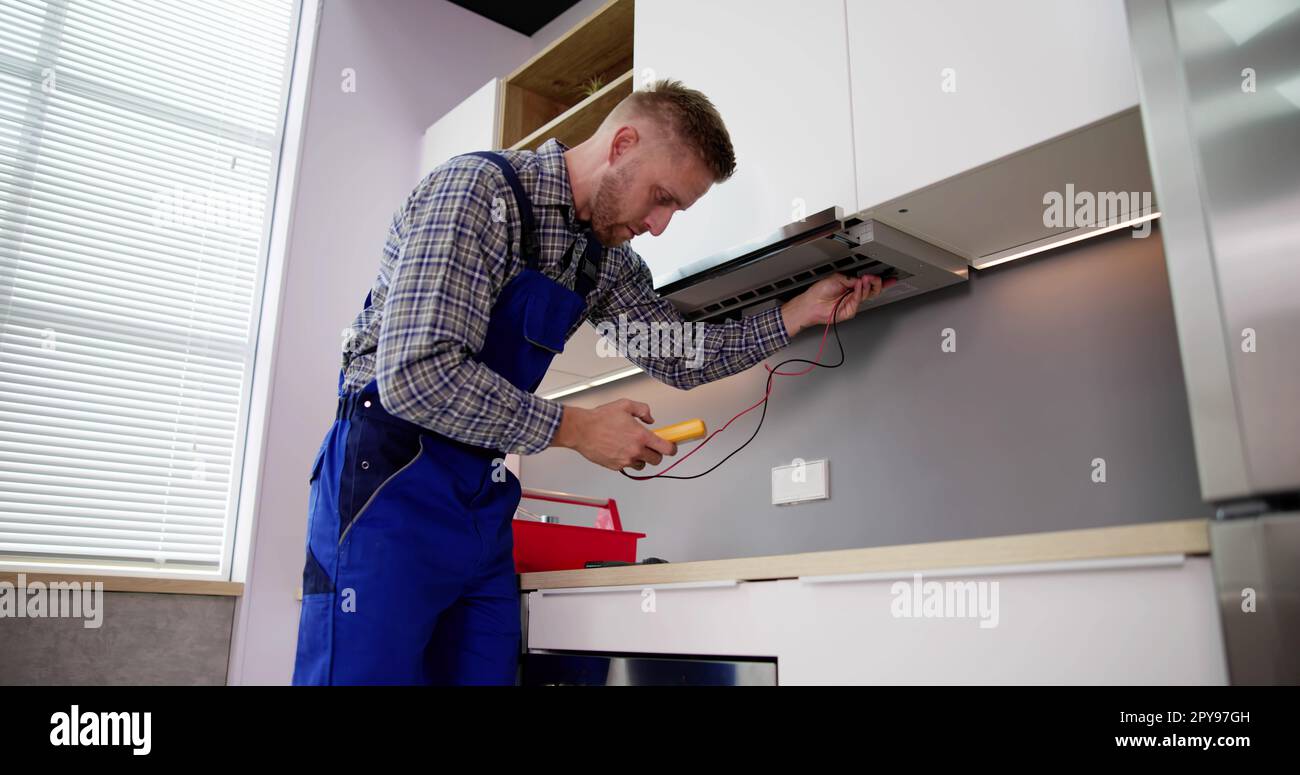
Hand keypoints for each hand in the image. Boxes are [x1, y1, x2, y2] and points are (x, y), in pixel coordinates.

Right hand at [550, 399, 677, 471]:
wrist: (581, 430)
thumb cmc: (600, 418)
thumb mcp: (625, 405)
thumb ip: (643, 410)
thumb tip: (650, 419)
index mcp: (641, 436)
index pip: (666, 449)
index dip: (672, 448)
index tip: (672, 446)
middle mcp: (635, 450)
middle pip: (657, 460)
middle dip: (656, 453)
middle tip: (650, 446)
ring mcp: (625, 460)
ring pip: (642, 465)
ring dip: (641, 458)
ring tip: (632, 447)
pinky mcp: (616, 466)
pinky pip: (628, 467)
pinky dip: (628, 461)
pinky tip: (620, 450)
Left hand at [780, 272, 895, 336]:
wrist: (811, 303)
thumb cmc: (820, 291)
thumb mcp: (837, 278)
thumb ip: (852, 278)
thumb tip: (863, 278)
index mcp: (851, 285)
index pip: (868, 282)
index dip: (879, 281)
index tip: (889, 278)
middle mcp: (853, 294)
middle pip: (872, 290)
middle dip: (876, 283)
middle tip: (876, 278)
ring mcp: (852, 303)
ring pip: (867, 295)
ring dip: (868, 285)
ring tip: (867, 279)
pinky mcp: (850, 311)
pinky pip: (858, 301)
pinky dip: (859, 292)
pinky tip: (858, 286)